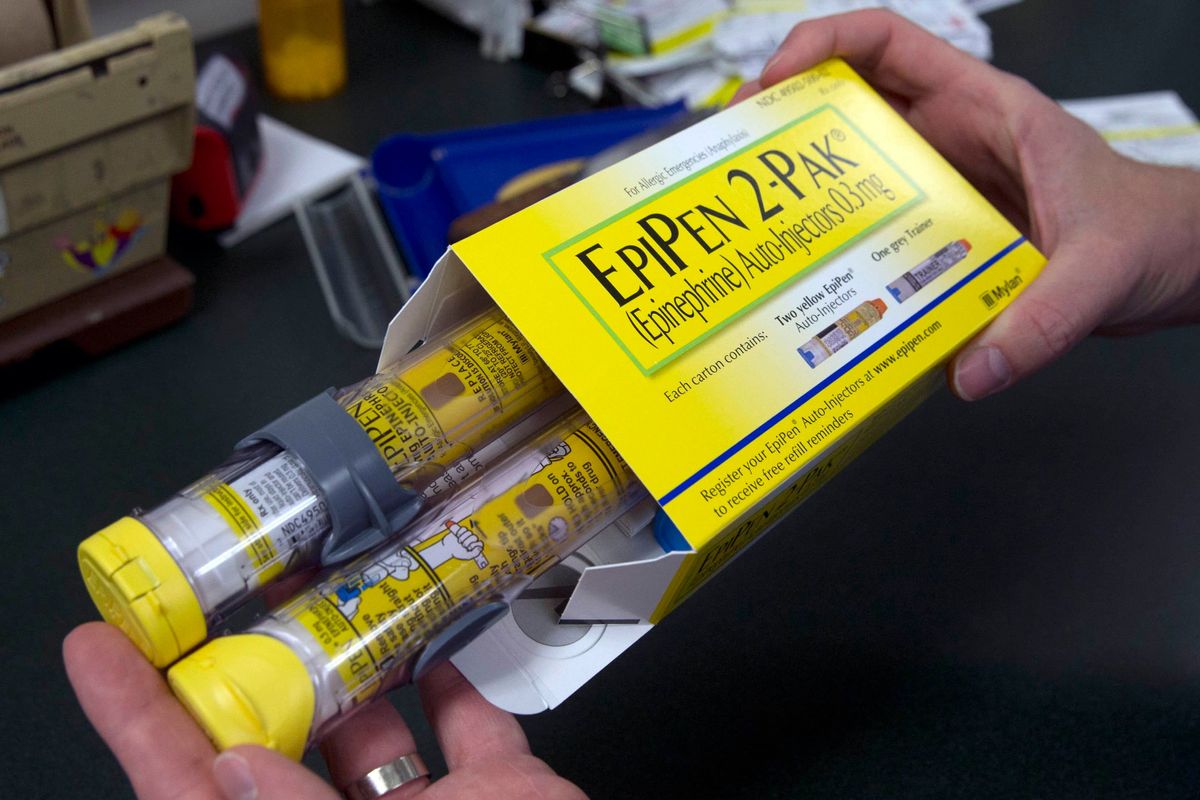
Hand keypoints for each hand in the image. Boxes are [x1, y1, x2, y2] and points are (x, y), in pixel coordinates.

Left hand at [64, 622, 584, 799]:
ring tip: (334, 600)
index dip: (138, 725)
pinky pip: (472, 735)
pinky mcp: (502, 798)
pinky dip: (460, 687)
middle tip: (229, 602)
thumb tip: (228, 765)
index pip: (189, 794)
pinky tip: (444, 636)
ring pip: (373, 740)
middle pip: (277, 753)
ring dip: (358, 671)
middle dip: (252, 674)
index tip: (100, 648)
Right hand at [446, 522, 485, 564]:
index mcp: (475, 546)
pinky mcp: (462, 531)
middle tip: (462, 545)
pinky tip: (457, 535)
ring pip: (469, 532)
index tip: (468, 548)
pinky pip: (463, 529)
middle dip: (468, 542)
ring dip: (463, 537)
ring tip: (459, 542)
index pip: (480, 543)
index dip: (474, 545)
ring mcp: (467, 535)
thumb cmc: (458, 553)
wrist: (448, 549)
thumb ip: (475, 553)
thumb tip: (479, 548)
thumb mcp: (467, 556)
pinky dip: (460, 532)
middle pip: (474, 537)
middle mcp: (472, 540)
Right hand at [736, 10, 1199, 398]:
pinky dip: (842, 244)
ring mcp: (944, 186)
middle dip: (788, 118)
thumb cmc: (1155, 234)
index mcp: (987, 108)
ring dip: (805, 186)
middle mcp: (954, 140)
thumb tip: (971, 371)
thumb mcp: (1103, 269)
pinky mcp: (942, 233)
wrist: (1179, 265)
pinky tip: (815, 279)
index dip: (823, 44)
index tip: (775, 81)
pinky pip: (878, 228)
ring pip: (856, 167)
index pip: (889, 43)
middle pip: (852, 103)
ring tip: (757, 222)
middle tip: (739, 159)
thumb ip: (1043, 321)